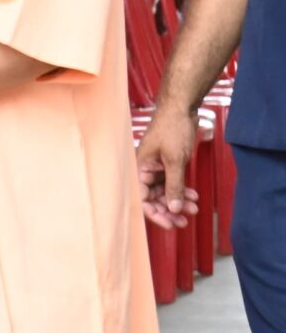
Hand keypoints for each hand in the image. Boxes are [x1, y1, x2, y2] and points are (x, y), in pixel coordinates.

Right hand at [136, 103, 199, 229]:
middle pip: (153, 199)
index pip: (142, 199)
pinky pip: (173, 184)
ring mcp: (156, 169)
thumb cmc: (172, 129)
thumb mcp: (174, 160)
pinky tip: (193, 197)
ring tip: (194, 209)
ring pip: (165, 193)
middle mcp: (145, 172)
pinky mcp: (167, 166)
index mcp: (139, 170)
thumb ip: (174, 186)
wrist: (181, 108)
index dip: (155, 214)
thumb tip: (173, 208)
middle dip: (169, 210)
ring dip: (178, 202)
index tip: (171, 224)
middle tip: (184, 221)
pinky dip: (183, 192)